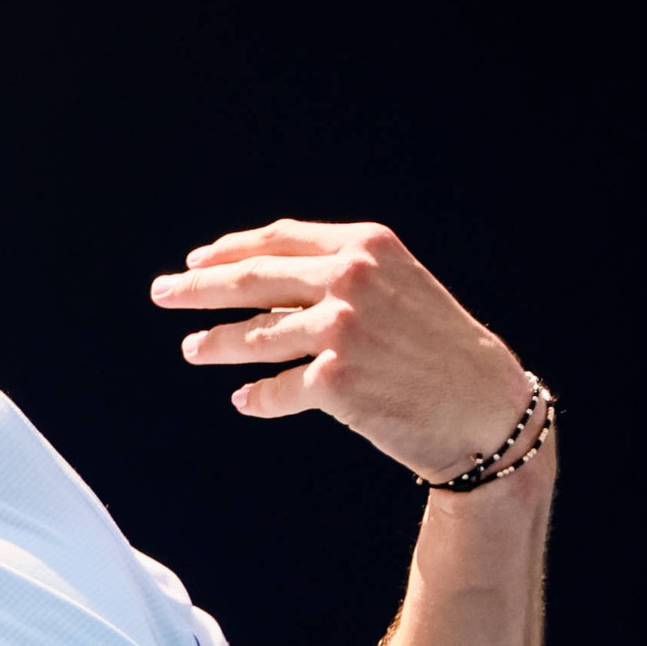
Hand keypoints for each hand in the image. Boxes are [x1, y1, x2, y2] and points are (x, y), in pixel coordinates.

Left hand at [152, 222, 530, 482]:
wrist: (484, 404)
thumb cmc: (436, 348)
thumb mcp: (395, 289)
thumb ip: (337, 277)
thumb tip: (260, 289)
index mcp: (365, 245)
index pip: (279, 241)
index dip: (231, 250)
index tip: (198, 261)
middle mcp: (351, 278)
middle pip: (251, 280)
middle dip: (197, 287)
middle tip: (162, 293)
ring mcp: (342, 328)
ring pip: (253, 336)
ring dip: (215, 345)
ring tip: (194, 350)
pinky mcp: (336, 380)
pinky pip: (275, 390)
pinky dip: (257, 397)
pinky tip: (245, 399)